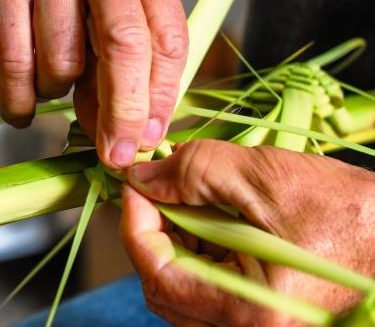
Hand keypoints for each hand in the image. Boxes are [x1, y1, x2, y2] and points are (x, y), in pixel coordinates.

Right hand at [0, 0, 187, 167]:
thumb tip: (120, 133)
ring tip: (54, 81)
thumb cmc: (69, 2)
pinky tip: (23, 109)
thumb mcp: (106, 30)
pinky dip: (19, 101)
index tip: (149, 137)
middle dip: (123, 114)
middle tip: (116, 153)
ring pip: (64, 62)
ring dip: (59, 92)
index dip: (161, 98)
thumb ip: (120, 73)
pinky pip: (15, 65)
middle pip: (126, 48)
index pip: (167, 41)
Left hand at [121, 140, 374, 325]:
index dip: (137, 223)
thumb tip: (142, 176)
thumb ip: (195, 170)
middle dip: (152, 227)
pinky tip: (203, 216)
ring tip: (183, 196)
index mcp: (253, 312)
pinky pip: (203, 283)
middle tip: (156, 185)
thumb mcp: (264, 176)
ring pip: (180, 283)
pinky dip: (192, 246)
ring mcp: (250, 323)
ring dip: (171, 235)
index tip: (136, 185)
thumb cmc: (346, 209)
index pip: (159, 273)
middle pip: (164, 282)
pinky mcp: (254, 309)